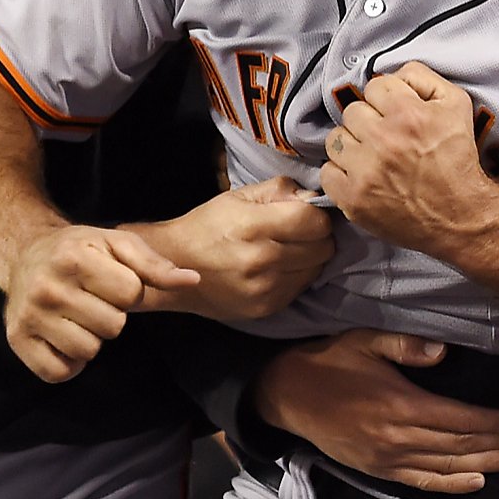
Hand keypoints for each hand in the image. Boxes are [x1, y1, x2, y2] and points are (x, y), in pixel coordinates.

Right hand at [0, 224, 199, 382]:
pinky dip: (69, 363)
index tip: (111, 281)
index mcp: (75, 258)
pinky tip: (64, 337)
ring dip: (91, 338)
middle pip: (113, 326)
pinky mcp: (18, 340)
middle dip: (111, 315)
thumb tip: (193, 280)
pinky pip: (59, 372)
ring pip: (88, 351)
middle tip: (93, 299)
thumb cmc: (80, 250)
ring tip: (79, 316)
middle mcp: (47, 288)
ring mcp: (29, 316)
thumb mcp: (118, 244)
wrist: (25, 255)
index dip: (129, 291)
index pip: (131, 294)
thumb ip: (156, 264)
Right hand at [125, 176, 333, 321]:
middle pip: (323, 247)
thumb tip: (313, 196)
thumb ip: (278, 191)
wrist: (175, 265)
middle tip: (300, 230)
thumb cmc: (208, 226)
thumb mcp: (238, 197)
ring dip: (310, 257)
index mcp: (252, 226)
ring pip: (317, 268)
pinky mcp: (266, 307)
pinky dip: (297, 275)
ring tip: (288, 249)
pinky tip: (278, 267)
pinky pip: (301, 287)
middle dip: (317, 235)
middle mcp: (260, 261)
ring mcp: (264, 289)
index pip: (315, 221)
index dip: (317, 213)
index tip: (307, 212)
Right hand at [254, 330, 498, 493]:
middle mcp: (396, 437)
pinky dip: (451, 485)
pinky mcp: (378, 470)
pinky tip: (476, 482)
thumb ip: (405, 344)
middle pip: (458, 446)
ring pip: (445, 467)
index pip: (458, 419)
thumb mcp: (364, 339)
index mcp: (398, 404)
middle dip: (497, 444)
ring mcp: (386, 459)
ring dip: (484, 465)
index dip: (493, 423)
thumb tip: (443, 351)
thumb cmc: (330, 362)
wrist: (287, 395)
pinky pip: (421, 481)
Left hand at [321, 62, 498, 253]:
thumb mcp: (457, 104)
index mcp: (408, 114)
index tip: (396, 114)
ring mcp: (365, 171)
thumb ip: (423, 78)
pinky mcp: (354, 199)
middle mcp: (384, 140)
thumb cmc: (459, 158)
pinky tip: (360, 176)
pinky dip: (341, 173)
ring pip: (335, 140)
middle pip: (352, 112)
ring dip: (351, 145)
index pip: (374, 86)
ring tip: (370, 156)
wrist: (460, 216)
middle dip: (368, 121)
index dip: (387, 99)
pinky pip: (327, 173)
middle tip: (385, 137)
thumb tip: (394, 74)